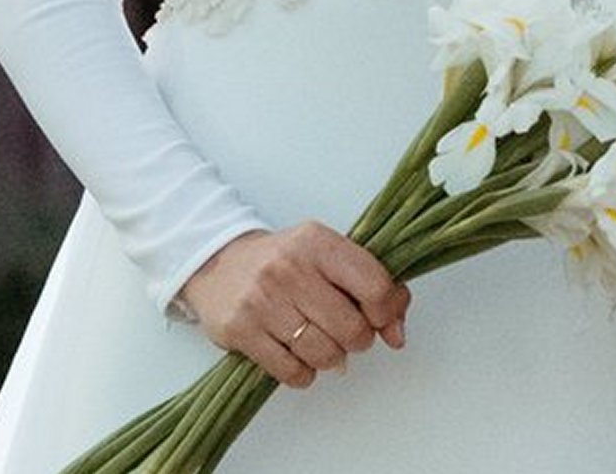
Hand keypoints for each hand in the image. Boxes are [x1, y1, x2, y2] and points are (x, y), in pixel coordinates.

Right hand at [180, 223, 410, 386]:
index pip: (374, 285)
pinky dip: (304, 373)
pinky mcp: (242, 330)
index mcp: (318, 242)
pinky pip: (292, 372)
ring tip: (322, 341)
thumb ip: (369, 284)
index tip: (384, 319)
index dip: (388, 312)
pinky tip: (299, 354)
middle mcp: (291, 268)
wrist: (217, 261)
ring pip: (324, 354)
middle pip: (351, 329)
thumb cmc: (284, 260)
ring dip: (331, 358)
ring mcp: (264, 300)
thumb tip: (398, 333)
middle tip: (348, 333)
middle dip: (358, 339)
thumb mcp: (326, 254)